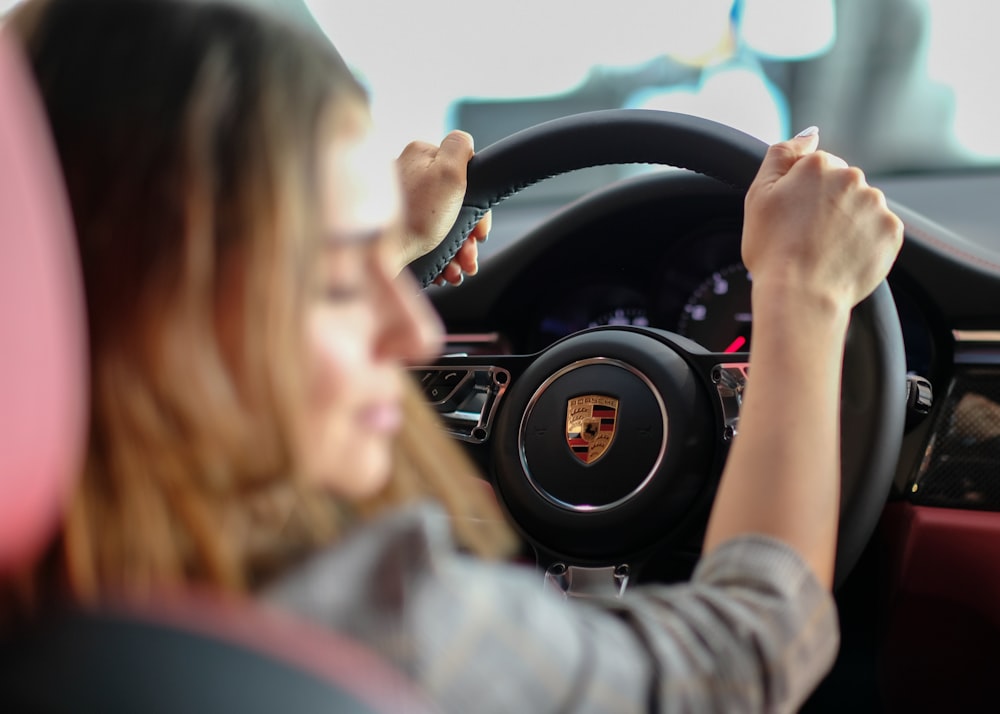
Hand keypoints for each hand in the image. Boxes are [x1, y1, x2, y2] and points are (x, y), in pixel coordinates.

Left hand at [396, 130, 490, 284]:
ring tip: (456, 270)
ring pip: (440, 225)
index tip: (479, 230)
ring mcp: (399, 202)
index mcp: (420, 155)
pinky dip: (436, 256)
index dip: (477, 206)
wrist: (377, 255)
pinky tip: (442, 270)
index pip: (463, 175)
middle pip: (453, 204)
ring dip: (455, 250)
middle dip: (467, 235)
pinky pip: (424, 239)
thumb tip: (463, 140)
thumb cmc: (415, 217)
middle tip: (469, 257)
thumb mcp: (448, 173)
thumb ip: (460, 147)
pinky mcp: (393, 226)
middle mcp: (406, 174)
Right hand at [742, 128, 902, 315]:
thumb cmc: (773, 249)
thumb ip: (782, 153)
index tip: (792, 217)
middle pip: (841, 185)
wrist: (800, 295)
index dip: (800, 193)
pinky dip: (864, 241)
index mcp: (819, 165)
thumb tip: (810, 133)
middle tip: (806, 236)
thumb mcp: (758, 195)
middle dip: (827, 205)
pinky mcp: (892, 232)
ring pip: (861, 207)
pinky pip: (878, 230)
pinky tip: (843, 257)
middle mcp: (853, 178)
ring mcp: (876, 205)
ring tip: (825, 249)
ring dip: (847, 222)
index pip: (815, 168)